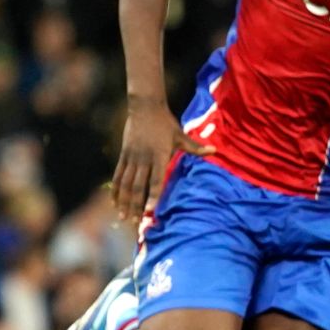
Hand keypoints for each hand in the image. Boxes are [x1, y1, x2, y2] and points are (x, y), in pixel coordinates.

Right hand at [111, 98, 210, 222]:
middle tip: (134, 223)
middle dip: (135, 205)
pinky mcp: (123, 155)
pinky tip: (114, 202)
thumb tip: (215, 152)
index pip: (156, 180)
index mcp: (159, 155)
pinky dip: (116, 190)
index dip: (153, 195)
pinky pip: (118, 176)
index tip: (149, 211)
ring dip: (123, 202)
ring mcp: (131, 157)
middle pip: (138, 186)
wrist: (144, 107)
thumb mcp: (181, 135)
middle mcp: (143, 158)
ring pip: (125, 184)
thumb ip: (195, 147)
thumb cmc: (165, 123)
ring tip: (122, 217)